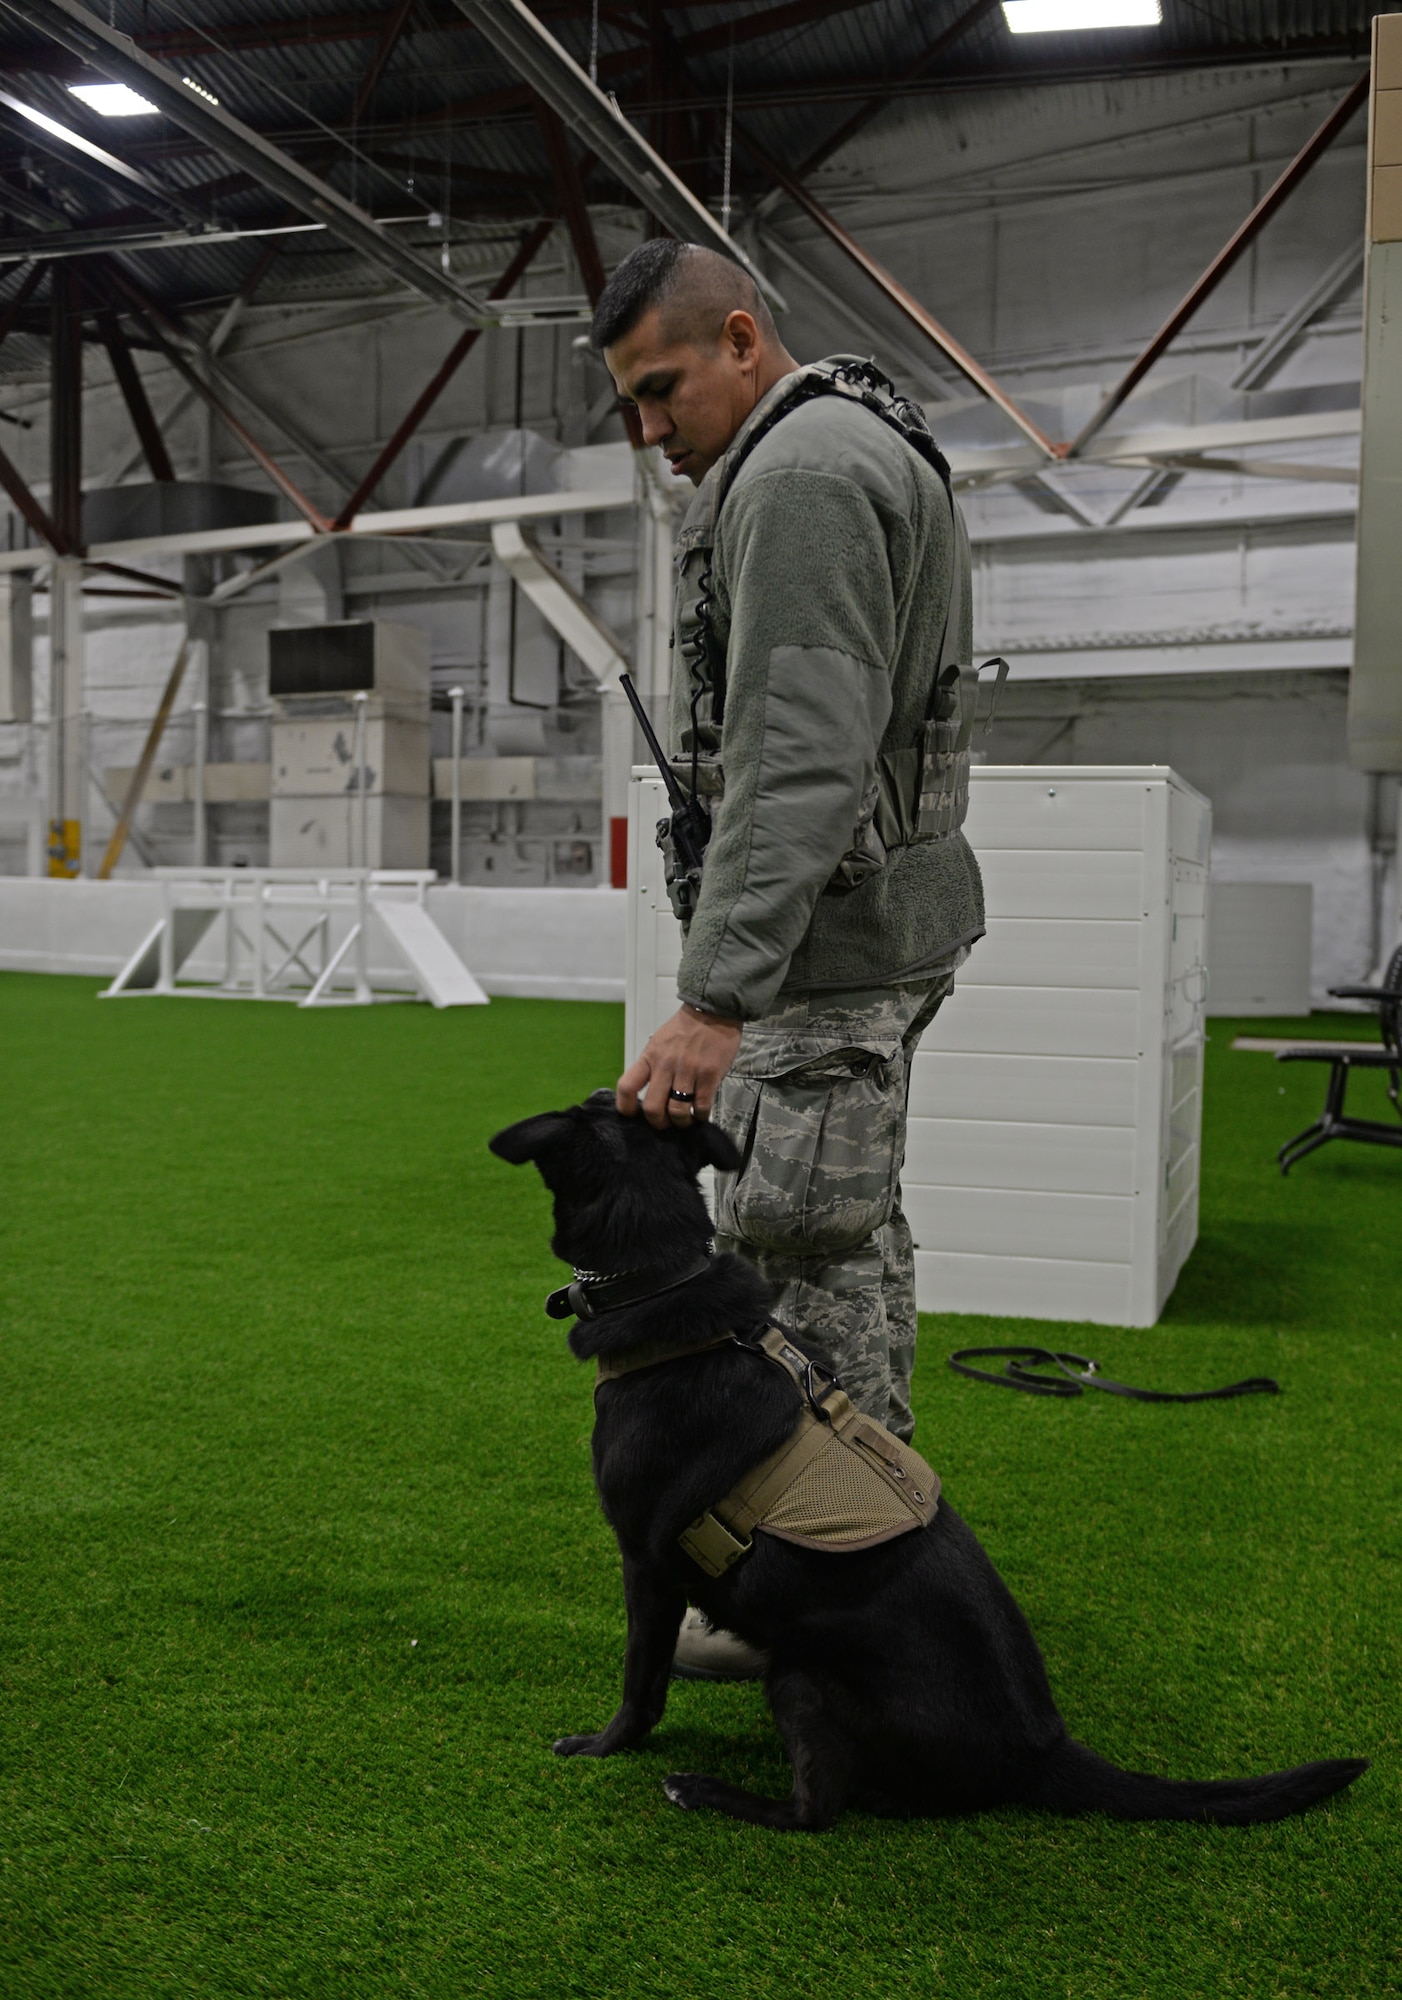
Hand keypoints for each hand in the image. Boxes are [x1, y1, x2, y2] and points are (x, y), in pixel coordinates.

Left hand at [617, 1004, 742, 1129]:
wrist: (712, 1011)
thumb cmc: (684, 1029)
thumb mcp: (658, 1043)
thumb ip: (651, 1066)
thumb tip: (649, 1094)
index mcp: (649, 1057)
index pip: (627, 1087)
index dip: (626, 1108)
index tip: (633, 1115)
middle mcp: (665, 1065)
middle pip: (652, 1108)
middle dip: (658, 1123)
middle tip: (665, 1124)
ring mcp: (688, 1071)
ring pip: (677, 1111)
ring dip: (681, 1123)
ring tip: (685, 1121)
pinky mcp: (709, 1075)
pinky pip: (701, 1106)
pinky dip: (700, 1116)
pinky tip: (700, 1114)